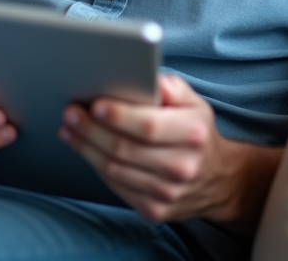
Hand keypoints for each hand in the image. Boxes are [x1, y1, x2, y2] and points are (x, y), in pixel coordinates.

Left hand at [58, 74, 280, 226]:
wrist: (218, 179)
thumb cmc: (196, 132)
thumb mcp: (194, 102)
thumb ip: (170, 86)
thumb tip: (145, 77)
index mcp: (192, 133)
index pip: (148, 126)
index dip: (118, 116)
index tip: (94, 105)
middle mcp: (182, 166)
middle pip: (124, 149)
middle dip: (91, 130)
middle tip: (71, 113)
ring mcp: (168, 192)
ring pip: (114, 170)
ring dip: (85, 148)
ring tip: (69, 129)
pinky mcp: (154, 210)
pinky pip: (117, 187)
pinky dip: (96, 166)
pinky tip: (85, 149)